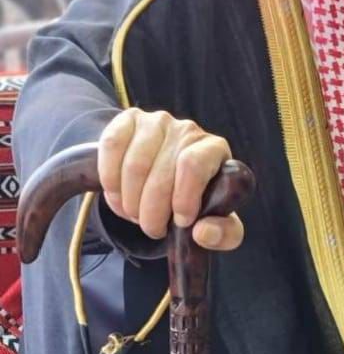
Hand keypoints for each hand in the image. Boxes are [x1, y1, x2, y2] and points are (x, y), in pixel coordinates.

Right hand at [98, 107, 244, 249]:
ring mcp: (158, 121)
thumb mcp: (216, 221)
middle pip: (160, 173)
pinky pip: (112, 146)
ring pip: (134, 165)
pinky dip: (110, 180)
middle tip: (152, 228)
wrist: (165, 177)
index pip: (193, 165)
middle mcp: (188, 130)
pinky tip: (118, 196)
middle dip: (151, 212)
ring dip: (129, 201)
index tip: (180, 223)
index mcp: (215, 149)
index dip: (183, 199)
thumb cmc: (194, 200)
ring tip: (135, 214)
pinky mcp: (129, 119)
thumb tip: (202, 232)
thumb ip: (224, 233)